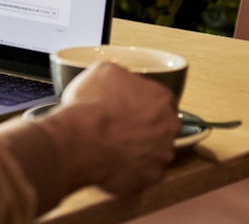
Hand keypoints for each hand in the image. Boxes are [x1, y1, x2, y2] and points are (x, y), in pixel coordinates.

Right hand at [41, 61, 180, 195]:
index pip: (161, 100)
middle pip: (162, 126)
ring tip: (112, 145)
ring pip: (153, 151)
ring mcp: (161, 155)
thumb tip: (120, 79)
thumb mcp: (102, 70)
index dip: (142, 102)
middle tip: (119, 126)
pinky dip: (129, 169)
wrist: (79, 141)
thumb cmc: (90, 105)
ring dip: (138, 149)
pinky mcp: (149, 178)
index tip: (128, 106)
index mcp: (161, 98)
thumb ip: (121, 75)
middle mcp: (169, 127)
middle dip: (144, 126)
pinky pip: (142, 173)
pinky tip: (111, 161)